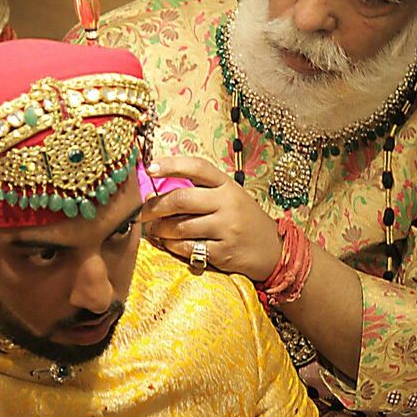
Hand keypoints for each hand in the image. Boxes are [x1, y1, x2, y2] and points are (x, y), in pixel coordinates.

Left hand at [141, 156, 281, 280]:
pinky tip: (169, 243)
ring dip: (160, 228)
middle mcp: (228, 203)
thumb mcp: (230, 197)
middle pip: (182, 199)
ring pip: (180, 226)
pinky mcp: (223, 252)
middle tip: (143, 211)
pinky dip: (172, 245)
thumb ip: (201, 192)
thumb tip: (156, 191)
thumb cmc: (244, 220)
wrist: (273, 250)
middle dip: (155, 205)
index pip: (198, 167)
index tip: (150, 167)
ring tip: (155, 229)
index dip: (172, 165)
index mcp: (228, 185)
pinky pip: (187, 247)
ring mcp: (226, 228)